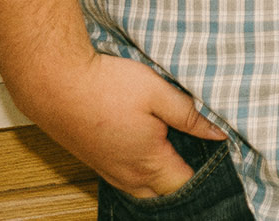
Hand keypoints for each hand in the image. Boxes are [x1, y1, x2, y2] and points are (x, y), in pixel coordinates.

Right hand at [14, 51, 222, 198]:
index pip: (185, 185)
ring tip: (182, 150)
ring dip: (163, 177)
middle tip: (205, 152)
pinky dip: (144, 171)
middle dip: (186, 178)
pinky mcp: (96, 162)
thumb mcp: (159, 93)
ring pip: (144, 188)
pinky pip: (127, 179)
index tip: (222, 152)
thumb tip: (220, 133)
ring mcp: (108, 171)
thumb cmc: (107, 87)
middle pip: (165, 192)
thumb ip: (191, 116)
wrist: (55, 84)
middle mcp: (127, 175)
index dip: (207, 173)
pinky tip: (153, 148)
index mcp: (148, 163)